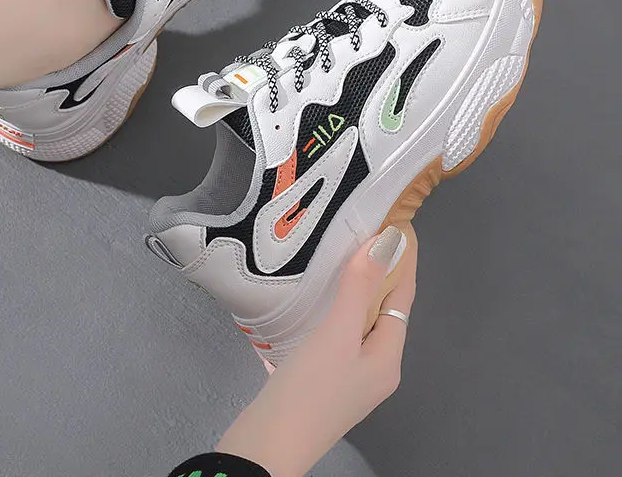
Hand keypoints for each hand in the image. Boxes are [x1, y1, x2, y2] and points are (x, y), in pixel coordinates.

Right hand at [217, 224, 416, 476]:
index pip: (402, 298)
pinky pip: (338, 332)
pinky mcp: (322, 379)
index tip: (397, 222)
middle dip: (378, 271)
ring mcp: (347, 376)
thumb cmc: (310, 390)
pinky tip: (316, 295)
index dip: (403, 261)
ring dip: (355, 288)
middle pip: (382, 309)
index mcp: (387, 359)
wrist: (266, 447)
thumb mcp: (336, 334)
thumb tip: (386, 242)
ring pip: (359, 320)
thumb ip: (358, 288)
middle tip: (365, 228)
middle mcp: (374, 368)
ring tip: (341, 252)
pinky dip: (335, 307)